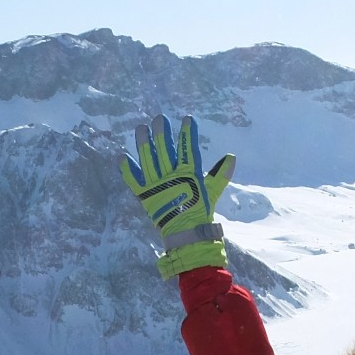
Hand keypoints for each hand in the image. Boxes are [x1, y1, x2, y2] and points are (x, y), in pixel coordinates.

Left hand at [120, 114, 235, 277]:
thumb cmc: (200, 213)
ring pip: (148, 160)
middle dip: (162, 133)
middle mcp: (170, 177)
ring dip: (143, 143)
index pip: (187, 149)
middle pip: (164, 150)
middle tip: (159, 119)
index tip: (187, 120)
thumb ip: (220, 175)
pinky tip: (122, 157)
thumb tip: (231, 157)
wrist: (186, 236)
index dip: (188, 134)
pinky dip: (127, 170)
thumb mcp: (212, 192)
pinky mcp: (144, 196)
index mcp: (188, 175)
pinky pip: (133, 181)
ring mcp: (155, 186)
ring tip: (140, 128)